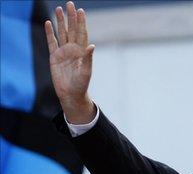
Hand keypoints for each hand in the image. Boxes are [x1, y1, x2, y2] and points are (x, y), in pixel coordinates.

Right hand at [45, 1, 95, 123]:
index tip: (80, 11)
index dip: (81, 22)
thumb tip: (92, 46)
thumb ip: (88, 58)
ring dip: (60, 21)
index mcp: (82, 51)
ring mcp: (63, 52)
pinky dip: (50, 33)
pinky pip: (51, 42)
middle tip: (69, 4)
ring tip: (58, 9)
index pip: (82, 33)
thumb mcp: (86, 71)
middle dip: (71, 17)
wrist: (71, 94)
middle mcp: (73, 49)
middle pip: (72, 29)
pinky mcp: (54, 57)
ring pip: (62, 33)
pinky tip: (48, 23)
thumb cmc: (81, 84)